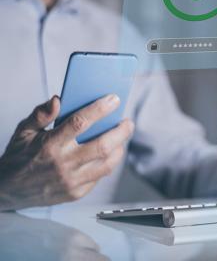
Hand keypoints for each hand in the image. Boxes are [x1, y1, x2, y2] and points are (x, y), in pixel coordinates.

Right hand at [0, 95, 133, 210]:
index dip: (100, 109)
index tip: (114, 99)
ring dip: (120, 148)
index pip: (80, 122)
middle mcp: (63, 164)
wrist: (7, 191)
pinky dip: (110, 163)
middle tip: (128, 122)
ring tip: (123, 136)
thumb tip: (58, 99)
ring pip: (107, 163)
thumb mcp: (23, 131)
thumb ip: (40, 114)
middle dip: (121, 131)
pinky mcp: (75, 193)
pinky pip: (100, 176)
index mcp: (50, 145)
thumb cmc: (19, 157)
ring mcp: (71, 181)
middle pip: (102, 146)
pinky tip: (112, 153)